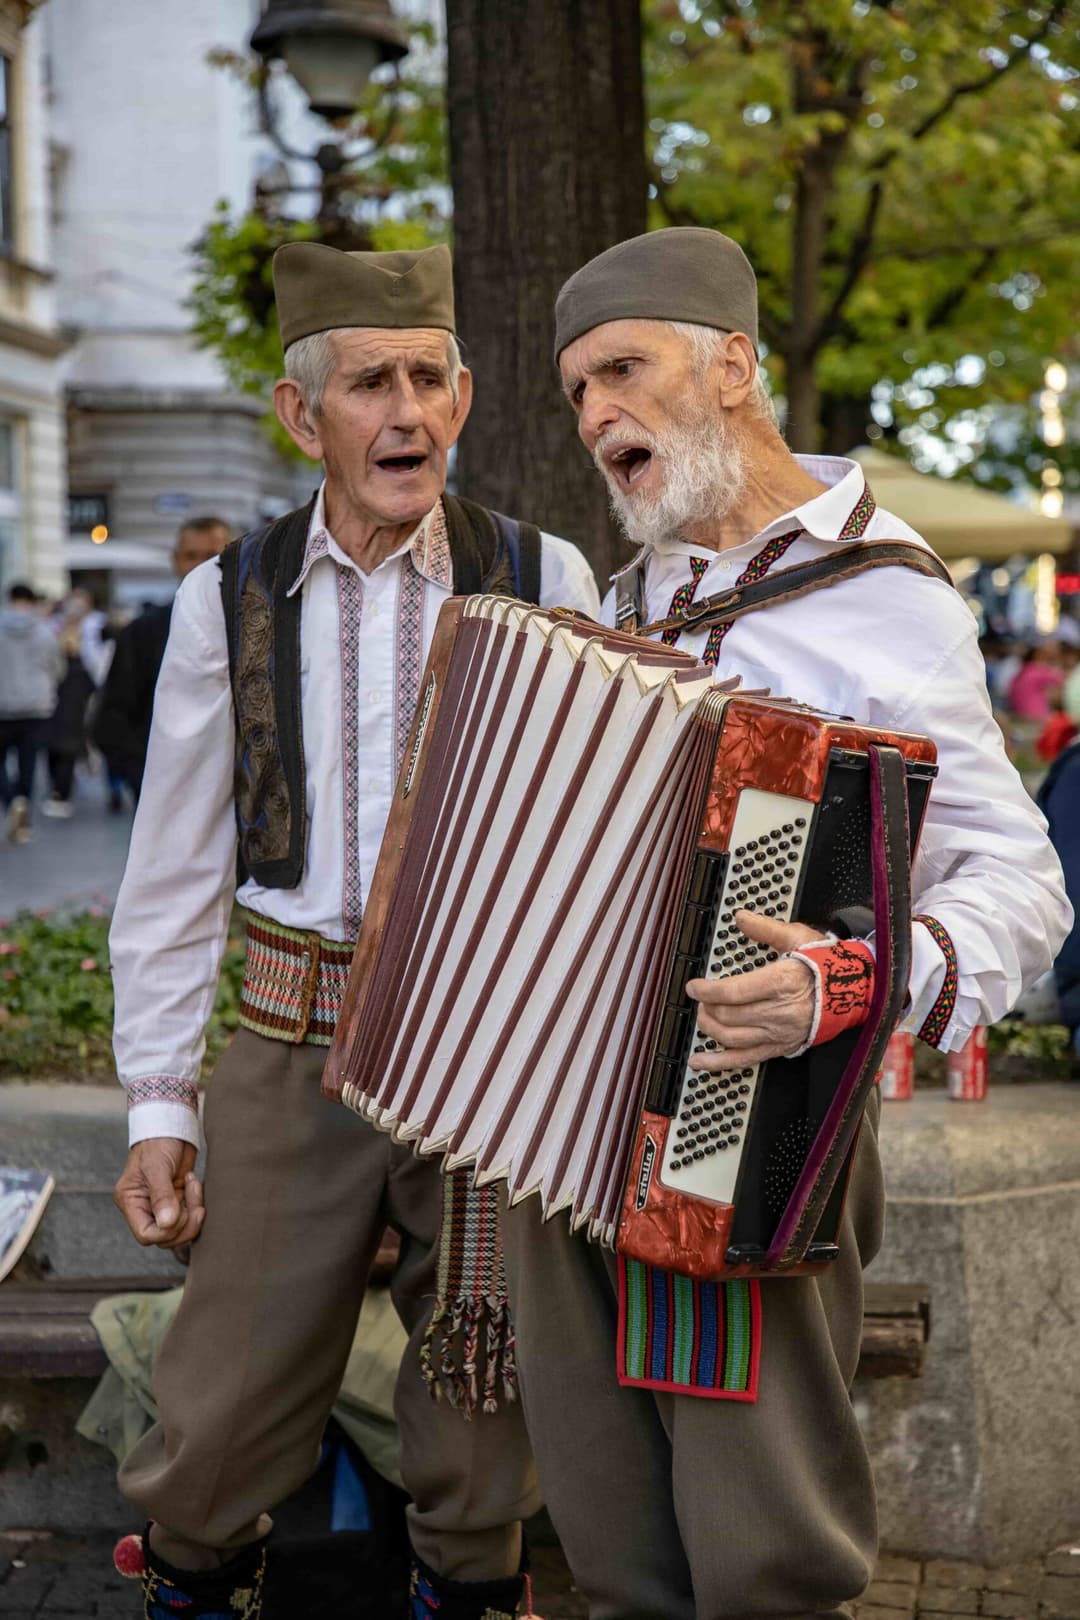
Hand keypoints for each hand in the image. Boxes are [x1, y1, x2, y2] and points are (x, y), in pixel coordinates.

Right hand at [114, 1138, 204, 1248]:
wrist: (170, 1125)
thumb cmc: (157, 1141)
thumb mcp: (157, 1167)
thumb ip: (161, 1196)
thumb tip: (168, 1224)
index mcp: (131, 1201)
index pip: (146, 1235)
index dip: (167, 1232)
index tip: (181, 1212)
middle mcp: (144, 1207)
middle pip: (165, 1237)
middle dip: (185, 1225)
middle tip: (195, 1204)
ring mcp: (161, 1205)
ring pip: (179, 1230)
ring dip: (193, 1214)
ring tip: (194, 1186)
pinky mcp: (177, 1200)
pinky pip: (189, 1216)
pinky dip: (197, 1206)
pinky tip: (195, 1184)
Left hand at [686, 909, 825, 1070]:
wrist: (854, 991)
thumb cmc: (825, 964)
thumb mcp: (797, 937)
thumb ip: (765, 928)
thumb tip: (740, 917)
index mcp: (782, 983)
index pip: (734, 993)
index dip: (707, 991)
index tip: (694, 987)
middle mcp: (780, 1012)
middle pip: (730, 1016)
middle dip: (707, 1007)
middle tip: (700, 998)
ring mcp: (780, 1033)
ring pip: (733, 1039)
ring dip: (710, 1029)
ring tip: (703, 1017)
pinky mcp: (781, 1047)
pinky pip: (745, 1060)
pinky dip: (718, 1063)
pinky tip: (698, 1061)